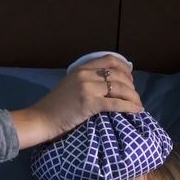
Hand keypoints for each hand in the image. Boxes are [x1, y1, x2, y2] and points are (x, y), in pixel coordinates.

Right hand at [8, 54, 143, 148]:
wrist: (40, 120)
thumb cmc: (54, 108)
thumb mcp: (70, 86)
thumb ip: (86, 82)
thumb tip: (107, 87)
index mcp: (81, 68)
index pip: (110, 60)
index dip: (125, 68)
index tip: (131, 78)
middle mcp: (85, 75)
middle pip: (118, 75)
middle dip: (132, 85)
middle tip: (136, 96)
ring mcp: (87, 88)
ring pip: (120, 88)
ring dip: (133, 97)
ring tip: (139, 105)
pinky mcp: (89, 104)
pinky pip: (116, 104)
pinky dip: (129, 107)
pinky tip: (137, 111)